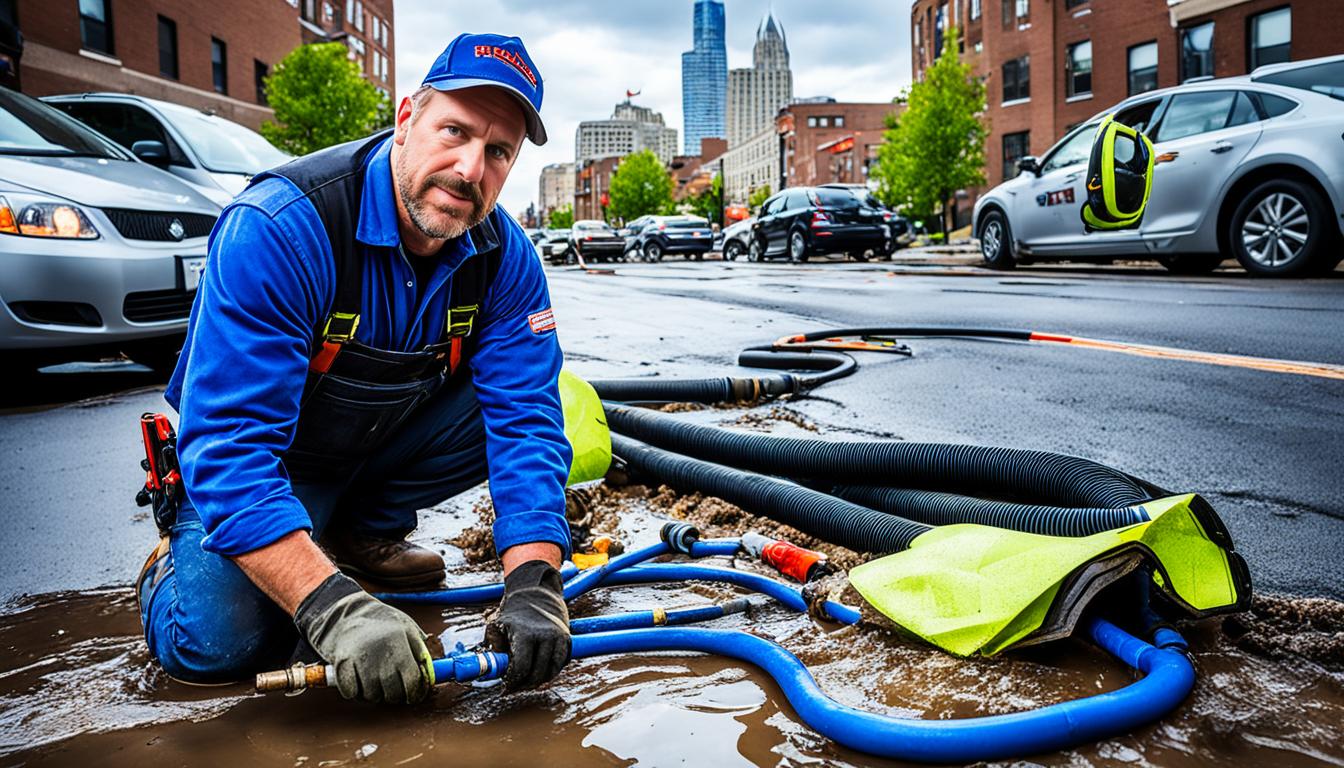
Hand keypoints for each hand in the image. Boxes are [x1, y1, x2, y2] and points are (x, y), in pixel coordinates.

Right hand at [294, 573, 432, 703]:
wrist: (348, 612)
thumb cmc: (382, 622)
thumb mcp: (407, 627)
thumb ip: (420, 649)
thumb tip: (432, 674)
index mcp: (398, 641)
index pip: (412, 680)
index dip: (415, 693)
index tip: (414, 695)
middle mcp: (379, 652)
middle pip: (392, 692)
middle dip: (395, 695)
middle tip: (394, 689)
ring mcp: (358, 659)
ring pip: (371, 695)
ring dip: (375, 694)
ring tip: (376, 681)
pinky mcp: (341, 664)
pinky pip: (350, 693)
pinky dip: (355, 692)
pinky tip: (359, 681)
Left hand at [485, 559, 570, 690]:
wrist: (537, 594)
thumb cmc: (513, 612)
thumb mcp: (497, 625)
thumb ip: (493, 647)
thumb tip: (492, 668)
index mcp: (525, 633)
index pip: (521, 668)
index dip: (512, 681)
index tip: (505, 687)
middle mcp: (545, 636)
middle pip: (537, 674)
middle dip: (523, 685)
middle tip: (514, 688)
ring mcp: (558, 638)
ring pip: (550, 672)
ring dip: (537, 682)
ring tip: (525, 682)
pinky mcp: (566, 639)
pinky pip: (559, 665)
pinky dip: (550, 673)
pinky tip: (538, 674)